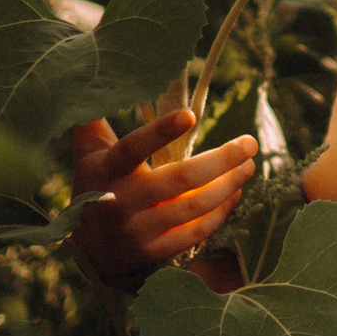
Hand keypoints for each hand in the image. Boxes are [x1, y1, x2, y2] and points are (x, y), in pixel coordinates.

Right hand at [69, 111, 259, 290]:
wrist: (86, 251)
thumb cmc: (94, 186)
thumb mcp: (87, 153)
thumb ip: (92, 120)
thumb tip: (91, 83)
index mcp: (108, 169)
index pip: (133, 148)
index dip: (160, 132)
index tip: (190, 116)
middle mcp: (122, 200)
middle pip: (181, 178)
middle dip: (222, 159)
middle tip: (250, 143)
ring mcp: (138, 229)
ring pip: (193, 206)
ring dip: (228, 184)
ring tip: (249, 166)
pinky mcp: (153, 252)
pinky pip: (194, 232)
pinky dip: (220, 213)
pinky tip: (234, 194)